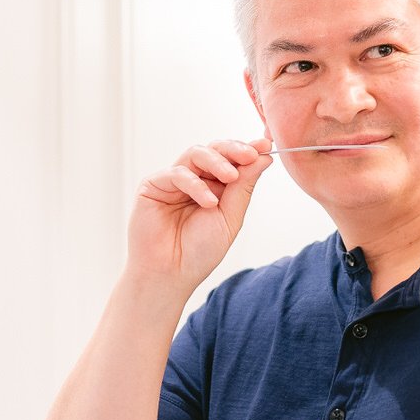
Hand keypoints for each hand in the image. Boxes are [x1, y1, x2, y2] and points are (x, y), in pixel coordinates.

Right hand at [125, 137, 272, 285]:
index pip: (231, 159)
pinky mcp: (153, 184)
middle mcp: (195, 179)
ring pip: (196, 153)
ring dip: (217, 162)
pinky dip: (195, 184)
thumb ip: (244, 186)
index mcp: (215, 186)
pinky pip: (177, 173)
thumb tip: (264, 157)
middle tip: (250, 155)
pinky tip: (208, 202)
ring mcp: (173, 180)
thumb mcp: (230, 217)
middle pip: (214, 149)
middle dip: (234, 150)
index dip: (248, 150)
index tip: (265, 145)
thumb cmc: (199, 251)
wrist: (171, 274)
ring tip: (231, 177)